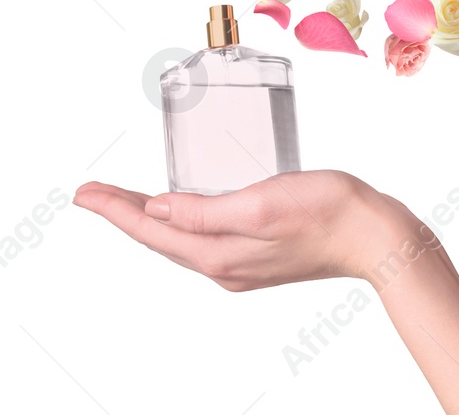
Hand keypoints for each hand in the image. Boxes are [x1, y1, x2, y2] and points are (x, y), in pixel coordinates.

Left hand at [73, 170, 403, 291]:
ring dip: (151, 220)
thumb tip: (156, 210)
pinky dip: (184, 224)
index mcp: (219, 253)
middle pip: (161, 239)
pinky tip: (186, 210)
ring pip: (182, 242)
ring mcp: (242, 265)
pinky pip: (206, 240)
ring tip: (126, 201)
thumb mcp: (262, 202)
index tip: (84, 193)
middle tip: (93, 194)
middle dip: (125, 215)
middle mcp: (225, 265)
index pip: (152, 230)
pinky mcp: (260, 256)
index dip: (115, 210)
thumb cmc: (328, 211)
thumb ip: (205, 210)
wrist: (375, 234)